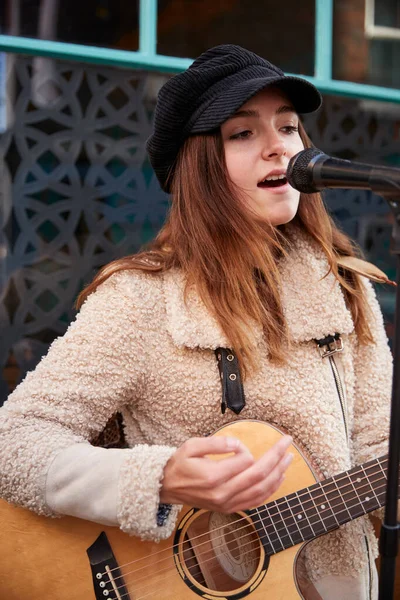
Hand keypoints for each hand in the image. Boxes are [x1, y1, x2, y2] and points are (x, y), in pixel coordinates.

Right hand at [159, 434, 292, 512]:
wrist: (167, 488)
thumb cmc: (180, 464)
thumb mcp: (191, 446)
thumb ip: (215, 443)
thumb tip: (237, 444)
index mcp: (213, 477)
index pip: (244, 461)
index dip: (247, 450)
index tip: (239, 445)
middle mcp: (223, 493)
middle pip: (258, 476)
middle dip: (276, 458)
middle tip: (287, 443)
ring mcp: (227, 504)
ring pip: (261, 491)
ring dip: (278, 474)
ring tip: (288, 459)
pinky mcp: (229, 508)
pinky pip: (256, 501)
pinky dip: (270, 490)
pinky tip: (278, 478)